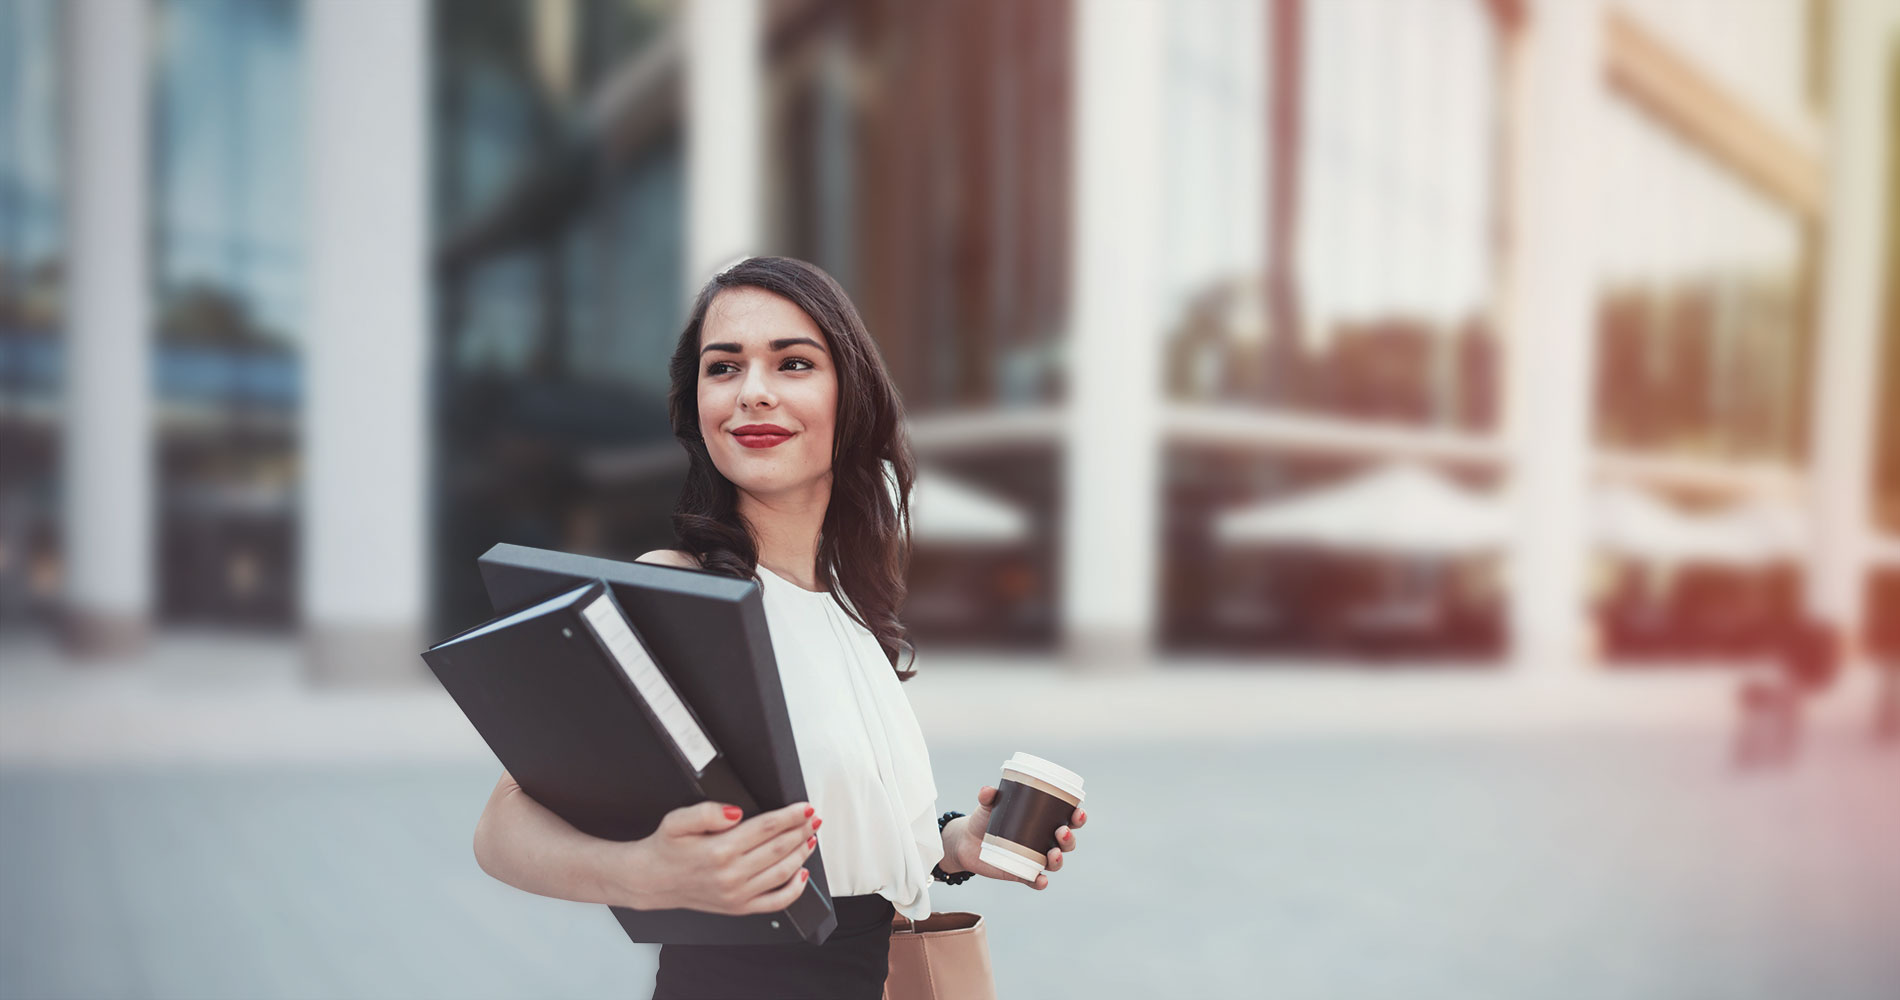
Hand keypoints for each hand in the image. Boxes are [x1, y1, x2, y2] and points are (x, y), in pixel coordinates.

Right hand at [626, 800, 820, 913]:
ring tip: (811, 837)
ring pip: (782, 872)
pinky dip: (794, 889)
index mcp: (719, 850)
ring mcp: (737, 894)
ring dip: (801, 853)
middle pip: (778, 848)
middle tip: (814, 818)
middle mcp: (731, 875)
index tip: (805, 807)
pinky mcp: (738, 907)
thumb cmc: (666, 849)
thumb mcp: (676, 821)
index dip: (790, 816)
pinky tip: (802, 873)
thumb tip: (735, 811)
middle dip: (801, 831)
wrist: (652, 881)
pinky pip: (776, 902)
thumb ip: (705, 812)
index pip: (766, 828)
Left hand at [949, 785, 1087, 890]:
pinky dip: (1040, 882)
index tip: (1078, 812)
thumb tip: (988, 790)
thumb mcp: (987, 805)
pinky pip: (1035, 881)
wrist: (967, 841)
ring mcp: (1034, 858)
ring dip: (1058, 860)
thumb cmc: (985, 818)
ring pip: (1055, 862)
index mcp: (1043, 821)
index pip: (1067, 819)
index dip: (1078, 817)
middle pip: (1066, 843)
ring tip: (1053, 853)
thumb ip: (988, 796)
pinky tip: (1041, 880)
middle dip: (1069, 839)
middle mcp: (1043, 841)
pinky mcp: (1021, 873)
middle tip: (1061, 831)